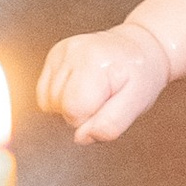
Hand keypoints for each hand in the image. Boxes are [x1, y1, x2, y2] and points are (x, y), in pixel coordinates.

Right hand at [36, 22, 170, 143]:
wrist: (141, 48)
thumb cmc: (140, 76)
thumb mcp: (136, 103)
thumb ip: (111, 124)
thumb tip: (81, 137)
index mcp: (95, 62)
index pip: (74, 110)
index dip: (89, 119)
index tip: (107, 106)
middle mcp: (75, 51)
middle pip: (58, 105)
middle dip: (79, 112)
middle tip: (103, 97)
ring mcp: (63, 50)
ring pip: (48, 99)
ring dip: (69, 104)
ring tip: (93, 90)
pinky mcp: (55, 53)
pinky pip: (44, 91)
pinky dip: (60, 96)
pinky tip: (80, 86)